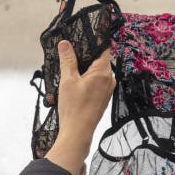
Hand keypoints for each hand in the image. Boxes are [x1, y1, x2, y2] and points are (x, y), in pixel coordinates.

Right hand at [46, 40, 114, 174]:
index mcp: (103, 72)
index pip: (102, 48)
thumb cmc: (74, 108)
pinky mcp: (102, 99)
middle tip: (67, 60)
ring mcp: (107, 90)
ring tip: (67, 78)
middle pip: (97, 60)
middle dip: (82, 59)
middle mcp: (109, 79)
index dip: (91, 42)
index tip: (79, 40)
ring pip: (95, 72)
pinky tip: (72, 89)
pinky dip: (84, 82)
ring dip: (81, 72)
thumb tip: (65, 43)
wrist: (78, 134)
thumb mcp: (68, 80)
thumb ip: (68, 60)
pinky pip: (94, 83)